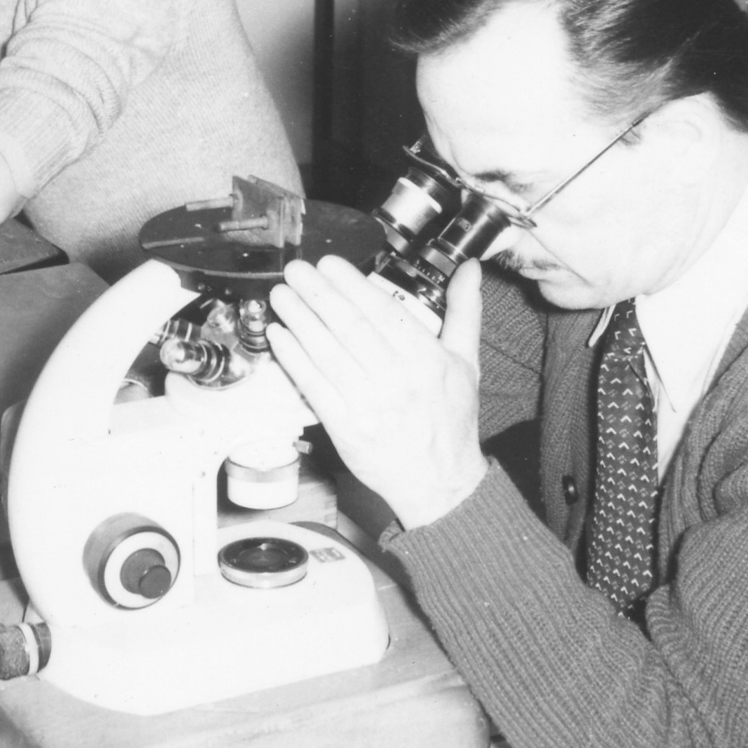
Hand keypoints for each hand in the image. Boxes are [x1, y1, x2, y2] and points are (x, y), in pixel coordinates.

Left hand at [267, 256, 489, 528]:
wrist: (440, 483)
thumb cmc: (451, 420)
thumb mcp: (467, 363)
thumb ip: (466, 311)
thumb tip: (469, 269)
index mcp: (426, 360)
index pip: (383, 313)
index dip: (352, 285)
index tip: (330, 263)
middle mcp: (397, 380)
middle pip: (350, 328)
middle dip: (319, 294)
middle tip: (296, 270)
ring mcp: (368, 405)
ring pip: (327, 353)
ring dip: (299, 320)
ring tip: (281, 295)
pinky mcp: (345, 428)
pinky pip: (314, 386)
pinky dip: (293, 359)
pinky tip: (279, 336)